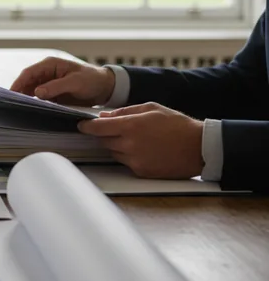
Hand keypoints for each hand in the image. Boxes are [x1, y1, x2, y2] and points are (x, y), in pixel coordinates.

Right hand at [9, 56, 115, 105]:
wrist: (104, 88)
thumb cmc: (91, 80)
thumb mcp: (75, 82)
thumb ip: (56, 86)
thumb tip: (37, 93)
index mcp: (50, 65)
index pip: (28, 73)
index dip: (18, 83)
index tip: (11, 94)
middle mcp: (46, 73)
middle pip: (26, 83)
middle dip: (18, 93)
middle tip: (11, 105)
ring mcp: (48, 84)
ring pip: (30, 92)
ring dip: (25, 100)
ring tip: (18, 110)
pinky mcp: (51, 94)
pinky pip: (38, 99)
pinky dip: (34, 104)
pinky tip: (30, 112)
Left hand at [78, 102, 204, 178]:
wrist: (199, 148)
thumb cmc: (177, 125)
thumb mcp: (151, 108)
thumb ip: (124, 111)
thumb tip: (104, 116)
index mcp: (130, 126)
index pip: (97, 128)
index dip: (87, 126)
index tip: (82, 125)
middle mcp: (129, 145)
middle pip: (103, 141)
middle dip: (106, 134)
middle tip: (119, 129)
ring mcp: (134, 160)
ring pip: (113, 152)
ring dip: (117, 145)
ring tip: (138, 139)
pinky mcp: (141, 172)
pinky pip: (125, 163)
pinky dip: (129, 156)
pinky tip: (145, 150)